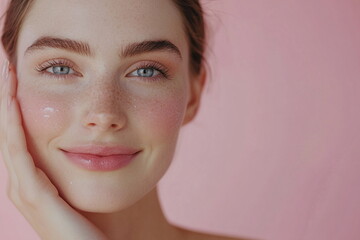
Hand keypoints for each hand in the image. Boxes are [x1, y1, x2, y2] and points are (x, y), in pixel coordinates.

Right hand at [0, 61, 108, 239]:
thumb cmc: (96, 223)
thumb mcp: (85, 187)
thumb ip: (80, 168)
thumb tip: (95, 143)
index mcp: (35, 178)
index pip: (22, 132)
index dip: (18, 103)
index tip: (22, 73)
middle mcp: (23, 181)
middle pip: (10, 130)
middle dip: (8, 96)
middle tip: (8, 63)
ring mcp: (24, 188)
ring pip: (9, 135)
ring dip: (6, 102)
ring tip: (6, 71)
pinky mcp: (32, 194)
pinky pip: (19, 150)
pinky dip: (13, 123)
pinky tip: (11, 99)